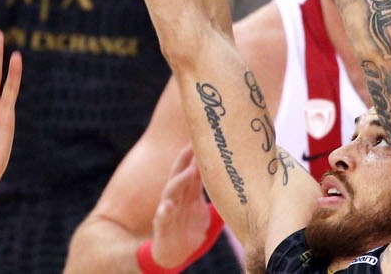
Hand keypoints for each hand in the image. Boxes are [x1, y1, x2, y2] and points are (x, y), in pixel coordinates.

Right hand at [147, 146, 214, 269]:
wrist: (175, 251)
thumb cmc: (189, 226)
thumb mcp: (201, 206)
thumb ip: (209, 192)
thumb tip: (229, 179)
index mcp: (187, 191)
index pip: (192, 169)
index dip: (198, 155)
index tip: (205, 138)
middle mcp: (176, 196)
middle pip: (179, 173)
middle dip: (185, 158)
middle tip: (193, 144)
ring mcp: (168, 208)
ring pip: (170, 190)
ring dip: (179, 180)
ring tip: (189, 171)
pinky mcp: (162, 224)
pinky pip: (162, 216)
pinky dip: (164, 210)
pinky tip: (167, 206)